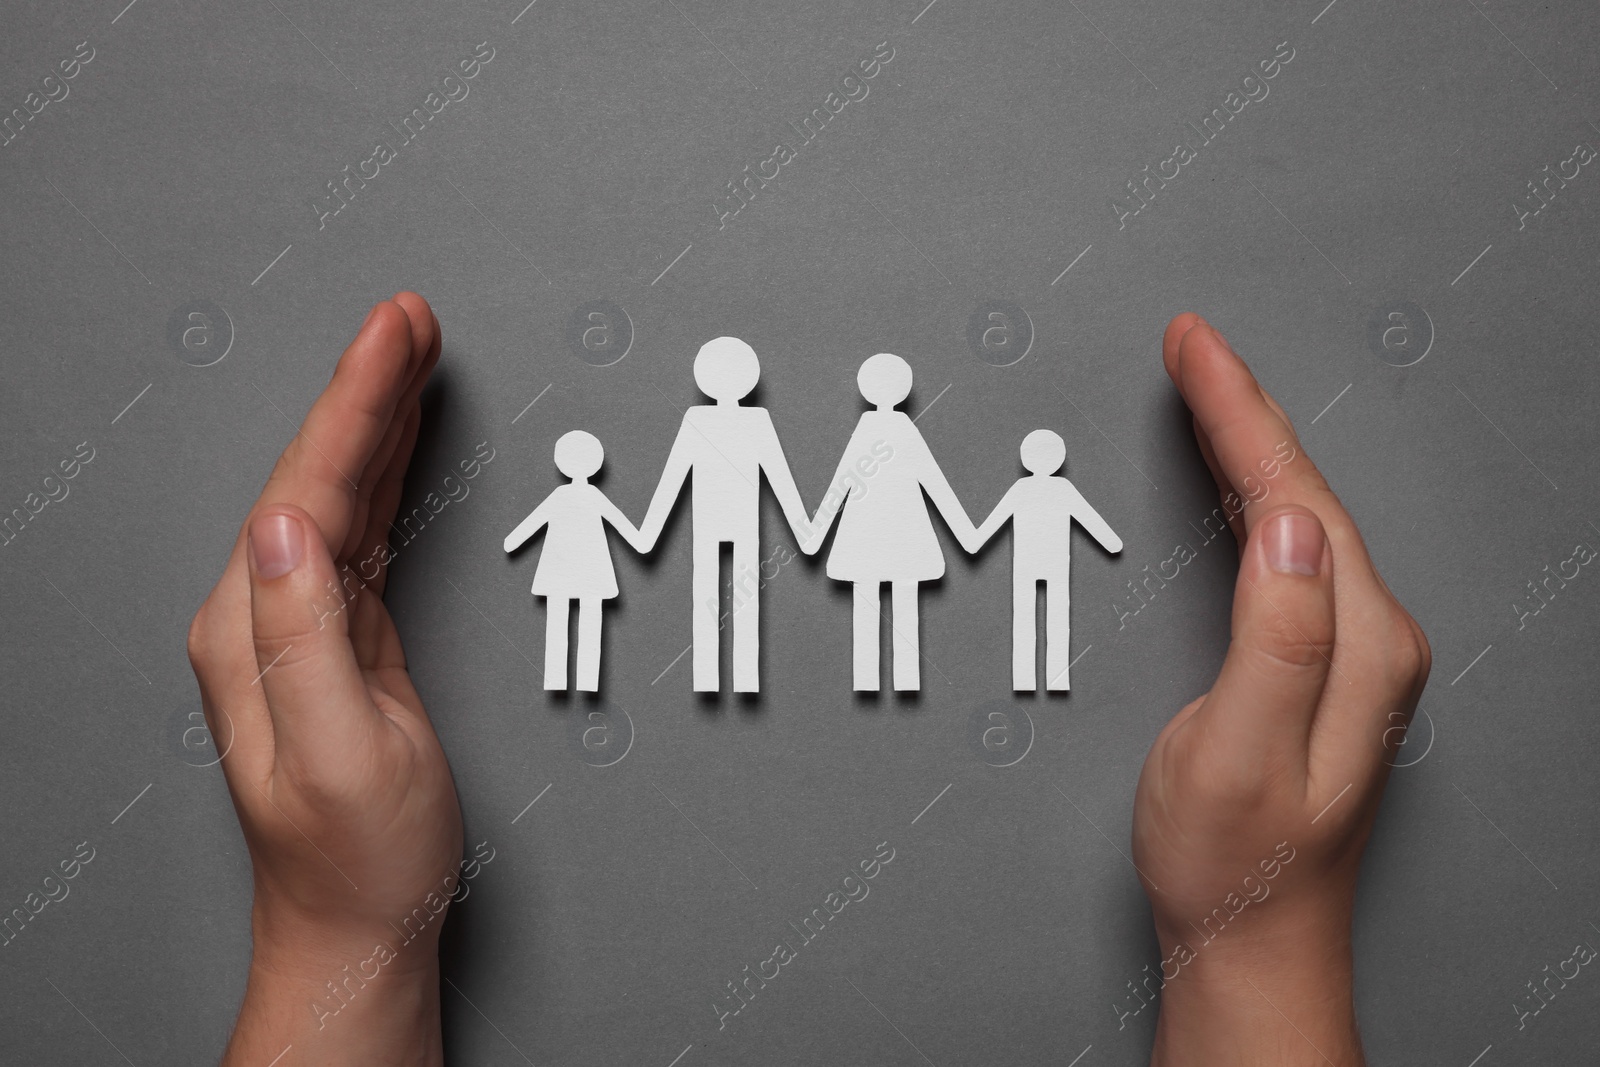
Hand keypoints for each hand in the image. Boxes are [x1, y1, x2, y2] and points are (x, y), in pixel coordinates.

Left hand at [186, 294, 460, 1065]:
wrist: (360, 922)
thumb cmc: (356, 855)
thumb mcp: (338, 751)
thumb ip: (304, 635)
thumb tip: (289, 525)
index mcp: (252, 633)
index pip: (305, 488)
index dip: (355, 404)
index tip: (394, 334)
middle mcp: (262, 617)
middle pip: (317, 473)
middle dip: (365, 388)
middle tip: (409, 316)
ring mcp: (299, 624)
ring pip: (340, 492)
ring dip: (376, 417)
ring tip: (410, 351)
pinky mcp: (340, 638)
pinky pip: (362, 529)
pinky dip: (386, 472)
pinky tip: (400, 441)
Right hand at [1131, 315, 1429, 1065]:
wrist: (1249, 937)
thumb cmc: (1233, 862)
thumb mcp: (1238, 753)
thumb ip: (1274, 636)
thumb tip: (1290, 525)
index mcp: (1355, 646)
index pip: (1294, 496)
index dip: (1237, 413)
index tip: (1192, 348)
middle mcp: (1369, 638)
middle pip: (1305, 489)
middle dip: (1242, 407)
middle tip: (1190, 344)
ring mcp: (1349, 650)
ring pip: (1298, 512)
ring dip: (1249, 442)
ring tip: (1206, 386)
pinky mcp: (1319, 663)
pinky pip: (1287, 547)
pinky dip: (1251, 494)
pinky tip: (1235, 480)